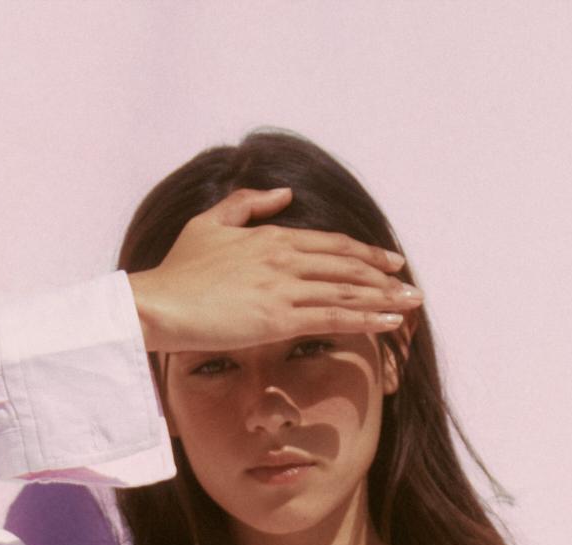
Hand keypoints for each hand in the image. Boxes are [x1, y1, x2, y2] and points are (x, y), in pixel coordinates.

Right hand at [126, 185, 419, 356]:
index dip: (365, 254)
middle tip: (412, 287)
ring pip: (346, 291)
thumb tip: (282, 194)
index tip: (389, 261)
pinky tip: (389, 323)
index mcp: (272, 237)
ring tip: (411, 306)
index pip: (331, 245)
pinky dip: (365, 319)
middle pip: (347, 265)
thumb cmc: (178, 271)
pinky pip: (332, 318)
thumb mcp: (210, 224)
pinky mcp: (279, 319)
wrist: (158, 303)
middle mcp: (285, 258)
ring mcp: (284, 288)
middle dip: (384, 277)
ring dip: (383, 299)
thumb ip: (248, 206)